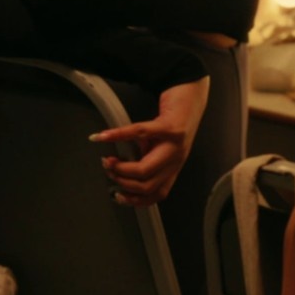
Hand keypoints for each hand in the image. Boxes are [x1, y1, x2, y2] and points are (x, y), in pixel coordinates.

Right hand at [90, 76, 209, 206]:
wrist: (191, 94)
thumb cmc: (173, 120)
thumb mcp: (161, 145)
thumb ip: (146, 157)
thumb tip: (122, 166)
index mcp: (174, 166)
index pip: (157, 194)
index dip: (135, 199)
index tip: (117, 195)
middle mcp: (176, 159)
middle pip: (147, 184)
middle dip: (123, 182)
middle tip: (109, 171)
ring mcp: (174, 144)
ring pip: (145, 169)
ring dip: (121, 169)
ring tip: (107, 160)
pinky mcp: (169, 126)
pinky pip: (139, 133)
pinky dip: (118, 135)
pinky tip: (104, 136)